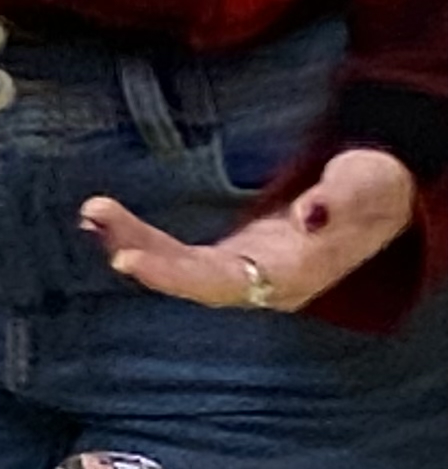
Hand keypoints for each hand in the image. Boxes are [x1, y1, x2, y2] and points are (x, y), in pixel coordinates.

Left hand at [82, 146, 419, 314]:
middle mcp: (263, 282)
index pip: (225, 283)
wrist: (376, 199)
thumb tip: (310, 214)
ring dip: (133, 243)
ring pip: (179, 267)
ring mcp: (245, 270)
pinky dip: (143, 239)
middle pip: (192, 279)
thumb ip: (342, 200)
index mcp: (295, 275)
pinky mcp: (232, 254)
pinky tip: (105, 221)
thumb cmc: (373, 189)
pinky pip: (180, 253)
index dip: (175, 275)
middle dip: (142, 255)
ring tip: (92, 212)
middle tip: (95, 218)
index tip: (129, 259)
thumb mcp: (368, 185)